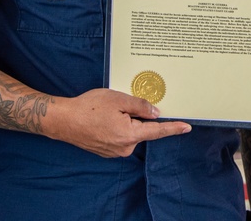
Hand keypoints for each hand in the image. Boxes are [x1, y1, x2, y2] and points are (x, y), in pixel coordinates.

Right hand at [48, 88, 190, 156]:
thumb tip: (156, 113)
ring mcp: (114, 151)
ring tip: (106, 111)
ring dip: (125, 121)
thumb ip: (140, 106)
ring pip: (130, 132)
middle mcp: (124, 147)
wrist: (63, 121)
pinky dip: (117, 127)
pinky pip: (120, 137)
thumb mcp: (118, 99)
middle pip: (141, 129)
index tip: (187, 127)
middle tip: (118, 104)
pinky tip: (103, 118)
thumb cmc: (88, 107)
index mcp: (129, 135)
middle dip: (136, 116)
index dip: (173, 128)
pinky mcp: (106, 151)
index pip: (157, 131)